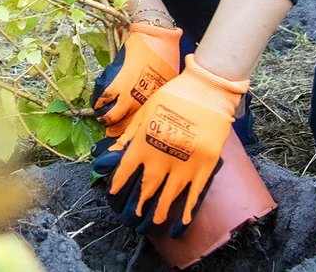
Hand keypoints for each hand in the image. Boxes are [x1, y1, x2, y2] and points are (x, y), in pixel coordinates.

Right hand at [92, 22, 182, 137]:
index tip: (124, 141)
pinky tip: (97, 103)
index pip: (141, 127)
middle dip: (116, 133)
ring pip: (113, 116)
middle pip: (126, 126)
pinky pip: (105, 98)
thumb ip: (158, 96)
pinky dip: (99, 102)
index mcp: (154, 104)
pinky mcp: (119, 82)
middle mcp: (142, 103)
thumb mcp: (167, 82)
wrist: (157, 39)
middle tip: (109, 133)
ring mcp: (130, 94)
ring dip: (106, 119)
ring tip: (102, 118)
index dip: (130, 136)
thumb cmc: (166, 58)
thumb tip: (153, 107)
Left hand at [106, 56, 248, 234]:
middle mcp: (161, 158)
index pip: (125, 171)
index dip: (117, 186)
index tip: (113, 195)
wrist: (206, 90)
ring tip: (150, 225)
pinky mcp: (204, 167)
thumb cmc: (173, 97)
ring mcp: (184, 165)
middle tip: (130, 219)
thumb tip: (109, 156)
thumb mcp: (145, 112)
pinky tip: (180, 224)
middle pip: (145, 190)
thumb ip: (128, 137)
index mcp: (144, 143)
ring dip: (158, 215)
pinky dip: (186, 212)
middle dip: (136, 207)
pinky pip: (193, 195)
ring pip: (168, 198)